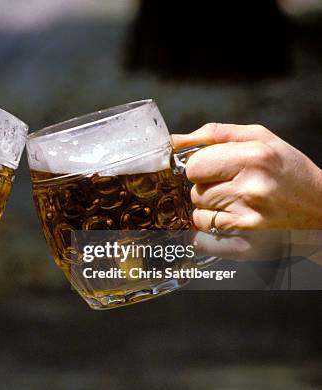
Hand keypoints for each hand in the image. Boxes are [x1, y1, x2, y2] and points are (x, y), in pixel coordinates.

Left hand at [171, 123, 321, 230]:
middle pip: (195, 190)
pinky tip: (232, 217)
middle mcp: (249, 188)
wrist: (321, 206)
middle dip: (206, 186)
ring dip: (209, 206)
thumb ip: (213, 135)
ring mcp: (247, 217)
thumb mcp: (259, 138)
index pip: (193, 165)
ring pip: (198, 212)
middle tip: (229, 184)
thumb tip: (174, 141)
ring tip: (235, 200)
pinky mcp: (246, 239)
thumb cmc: (287, 169)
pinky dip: (212, 225)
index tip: (213, 166)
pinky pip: (205, 232)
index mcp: (252, 157)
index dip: (200, 165)